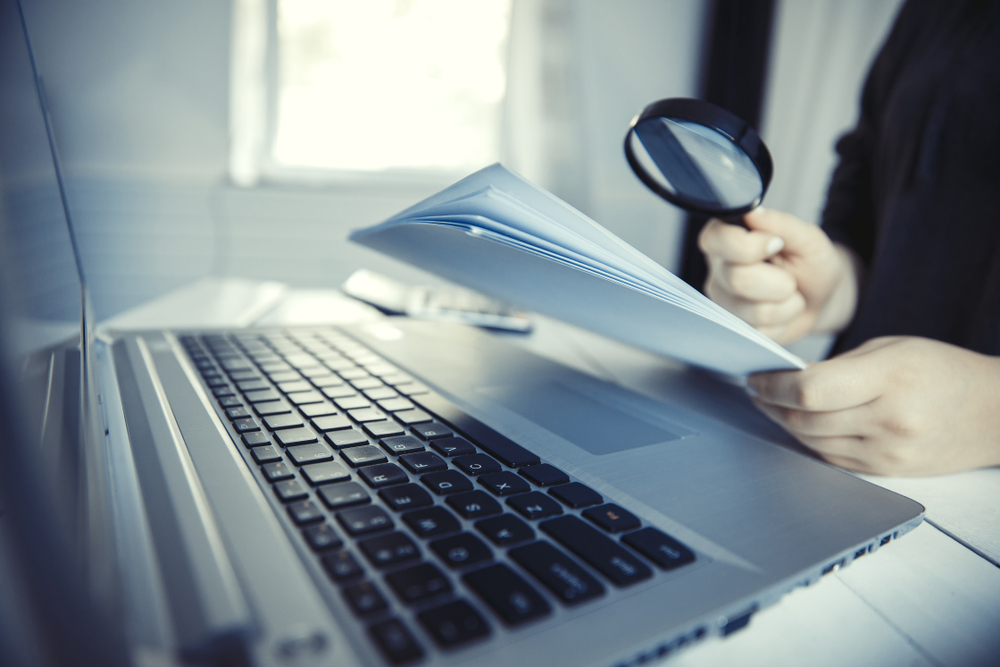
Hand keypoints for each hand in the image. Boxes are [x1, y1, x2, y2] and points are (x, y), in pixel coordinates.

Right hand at [698, 208, 859, 343]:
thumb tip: (752, 212)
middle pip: (738, 279)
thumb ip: (781, 224)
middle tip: (789, 276)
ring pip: (752, 310)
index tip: (777, 244)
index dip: (751, 247)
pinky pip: (760, 331)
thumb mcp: (807, 238)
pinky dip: (782, 322)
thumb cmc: (810, 264)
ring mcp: (722, 301)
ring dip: (785, 304)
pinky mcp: (734, 327)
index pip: (719, 241)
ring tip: (788, 294)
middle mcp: (718, 269)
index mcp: (726, 238)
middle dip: (779, 281)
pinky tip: (781, 312)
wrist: (818, 298)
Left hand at [748, 336, 999, 475]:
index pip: (810, 390)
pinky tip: (801, 425)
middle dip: (771, 405)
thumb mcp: (892, 349)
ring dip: (785, 425)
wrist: (996, 413)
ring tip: (772, 406)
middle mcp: (889, 420)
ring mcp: (889, 452)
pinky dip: (810, 442)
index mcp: (890, 378)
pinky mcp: (887, 472)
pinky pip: (832, 460)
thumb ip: (839, 366)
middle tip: (757, 391)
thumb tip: (787, 378)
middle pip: (805, 420)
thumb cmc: (942, 370)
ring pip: (813, 443)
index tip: (756, 378)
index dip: (773, 386)